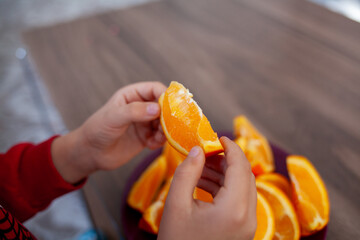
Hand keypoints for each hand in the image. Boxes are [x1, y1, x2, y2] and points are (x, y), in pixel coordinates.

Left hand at [52, 81, 166, 183]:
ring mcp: (145, 122)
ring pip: (165, 122)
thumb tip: (157, 108)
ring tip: (157, 138)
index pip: (156, 89)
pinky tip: (150, 145)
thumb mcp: (114, 117)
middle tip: (169, 127)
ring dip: (166, 130)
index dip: (167, 96)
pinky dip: (160, 141)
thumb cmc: (97, 130)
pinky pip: (161, 137)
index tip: (174, 108)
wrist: (90, 154)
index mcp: (133, 95)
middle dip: (169, 116)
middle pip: (165, 106)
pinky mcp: (146, 137)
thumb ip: (135, 111)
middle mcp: (141, 106)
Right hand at [158, 137, 256, 239]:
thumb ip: (187, 172)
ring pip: (242, 187)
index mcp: (234, 210)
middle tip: (205, 152)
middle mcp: (248, 217)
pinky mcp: (242, 230)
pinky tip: (202, 182)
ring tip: (199, 167)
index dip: (231, 147)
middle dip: (226, 159)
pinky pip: (238, 201)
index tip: (217, 136)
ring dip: (223, 173)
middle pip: (245, 176)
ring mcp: (247, 226)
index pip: (241, 167)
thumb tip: (198, 149)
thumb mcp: (176, 204)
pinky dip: (223, 188)